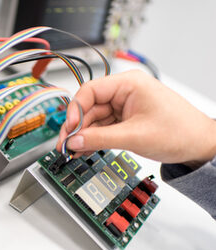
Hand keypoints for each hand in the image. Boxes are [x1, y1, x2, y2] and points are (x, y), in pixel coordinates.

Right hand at [57, 70, 215, 165]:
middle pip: (89, 106)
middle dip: (76, 127)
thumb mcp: (135, 136)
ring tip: (72, 150)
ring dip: (82, 135)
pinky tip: (83, 148)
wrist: (200, 146)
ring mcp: (124, 106)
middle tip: (65, 145)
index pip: (90, 91)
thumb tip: (75, 140)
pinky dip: (92, 138)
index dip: (76, 110)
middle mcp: (124, 92)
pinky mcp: (124, 119)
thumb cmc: (180, 131)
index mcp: (129, 84)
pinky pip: (102, 127)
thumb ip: (100, 138)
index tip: (70, 129)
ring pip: (93, 119)